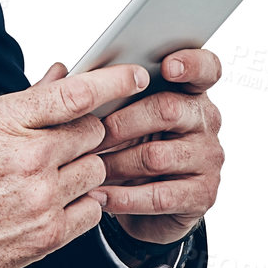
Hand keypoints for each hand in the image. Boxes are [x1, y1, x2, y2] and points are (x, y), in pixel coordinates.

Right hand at [0, 62, 147, 267]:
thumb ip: (26, 100)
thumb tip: (62, 74)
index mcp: (7, 122)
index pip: (75, 94)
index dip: (113, 80)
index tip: (136, 75)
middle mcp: (29, 159)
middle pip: (93, 132)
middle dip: (84, 132)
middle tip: (62, 140)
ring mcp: (42, 199)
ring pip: (96, 170)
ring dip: (83, 168)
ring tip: (53, 172)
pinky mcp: (48, 235)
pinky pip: (93, 210)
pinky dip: (82, 203)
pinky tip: (58, 199)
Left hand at [85, 48, 223, 245]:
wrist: (143, 203)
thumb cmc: (127, 145)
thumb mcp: (116, 114)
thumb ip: (94, 90)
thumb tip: (58, 71)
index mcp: (189, 90)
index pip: (206, 67)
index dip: (190, 63)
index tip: (167, 66)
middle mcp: (205, 120)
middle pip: (168, 109)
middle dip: (121, 122)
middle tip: (91, 133)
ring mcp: (208, 158)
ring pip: (158, 155)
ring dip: (117, 163)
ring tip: (89, 167)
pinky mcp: (203, 194)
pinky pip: (160, 195)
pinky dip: (124, 197)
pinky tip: (100, 195)